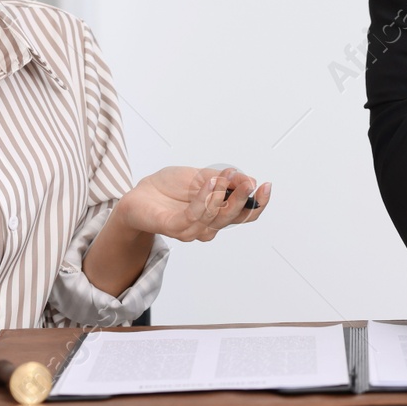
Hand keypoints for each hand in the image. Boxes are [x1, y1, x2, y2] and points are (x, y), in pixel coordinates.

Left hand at [113, 166, 271, 241]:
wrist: (139, 193)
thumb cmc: (169, 187)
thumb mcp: (201, 177)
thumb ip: (224, 180)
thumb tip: (250, 180)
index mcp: (217, 213)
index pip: (244, 215)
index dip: (258, 204)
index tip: (266, 186)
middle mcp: (206, 225)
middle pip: (232, 219)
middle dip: (242, 200)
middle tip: (249, 182)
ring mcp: (190, 229)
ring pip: (214, 219)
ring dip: (223, 197)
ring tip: (226, 176)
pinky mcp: (172, 226)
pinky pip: (192, 217)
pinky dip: (204, 200)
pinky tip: (209, 183)